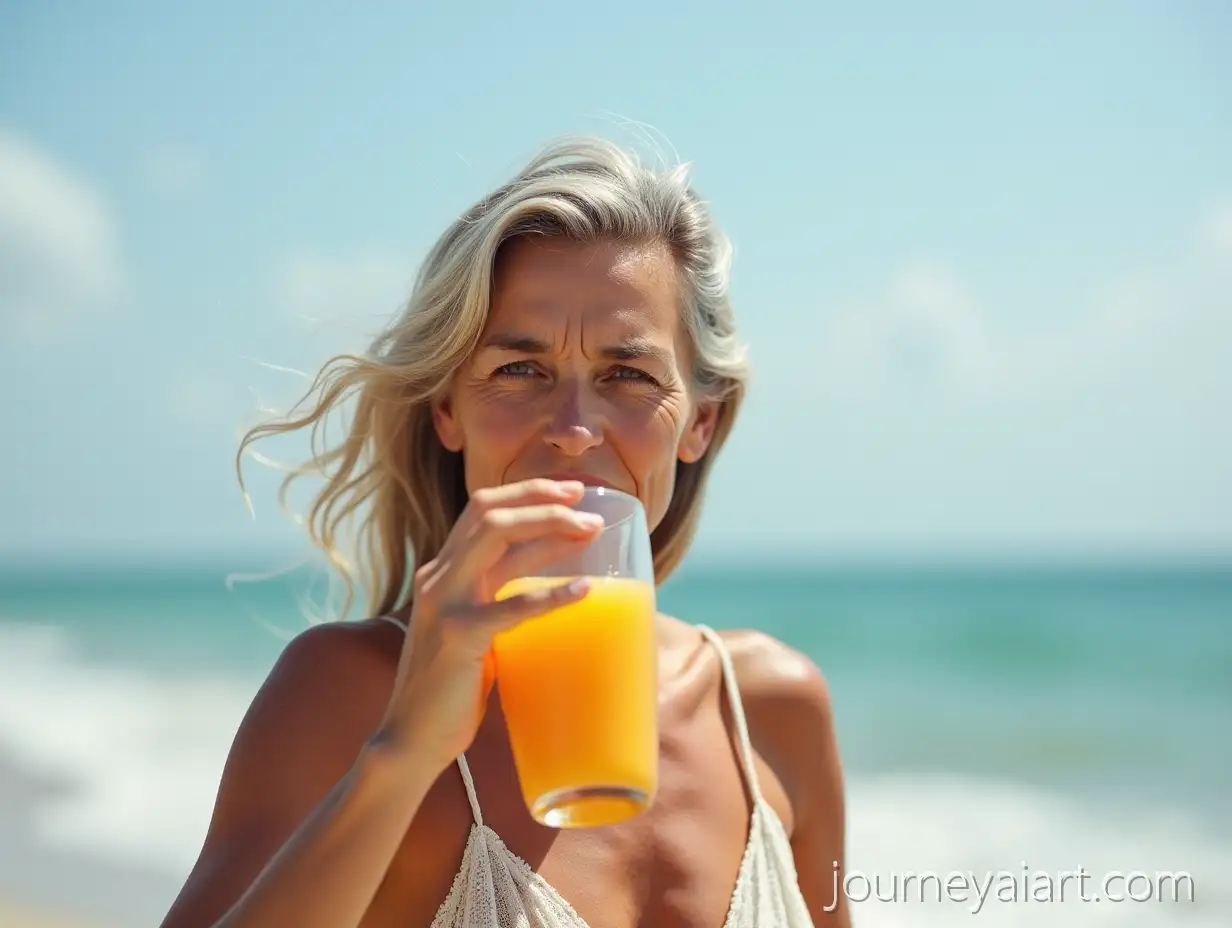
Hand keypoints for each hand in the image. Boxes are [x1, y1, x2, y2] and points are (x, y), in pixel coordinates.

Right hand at [373, 479, 602, 771]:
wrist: (412, 738)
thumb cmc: (451, 689)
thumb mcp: (474, 629)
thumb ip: (497, 600)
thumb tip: (555, 585)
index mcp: (442, 572)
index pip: (481, 509)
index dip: (527, 492)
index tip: (570, 492)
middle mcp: (438, 577)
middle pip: (491, 512)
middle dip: (542, 498)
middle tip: (587, 501)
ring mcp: (444, 602)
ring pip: (497, 537)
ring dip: (549, 526)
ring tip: (590, 530)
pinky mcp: (459, 635)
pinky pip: (512, 605)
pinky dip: (552, 594)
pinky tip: (584, 590)